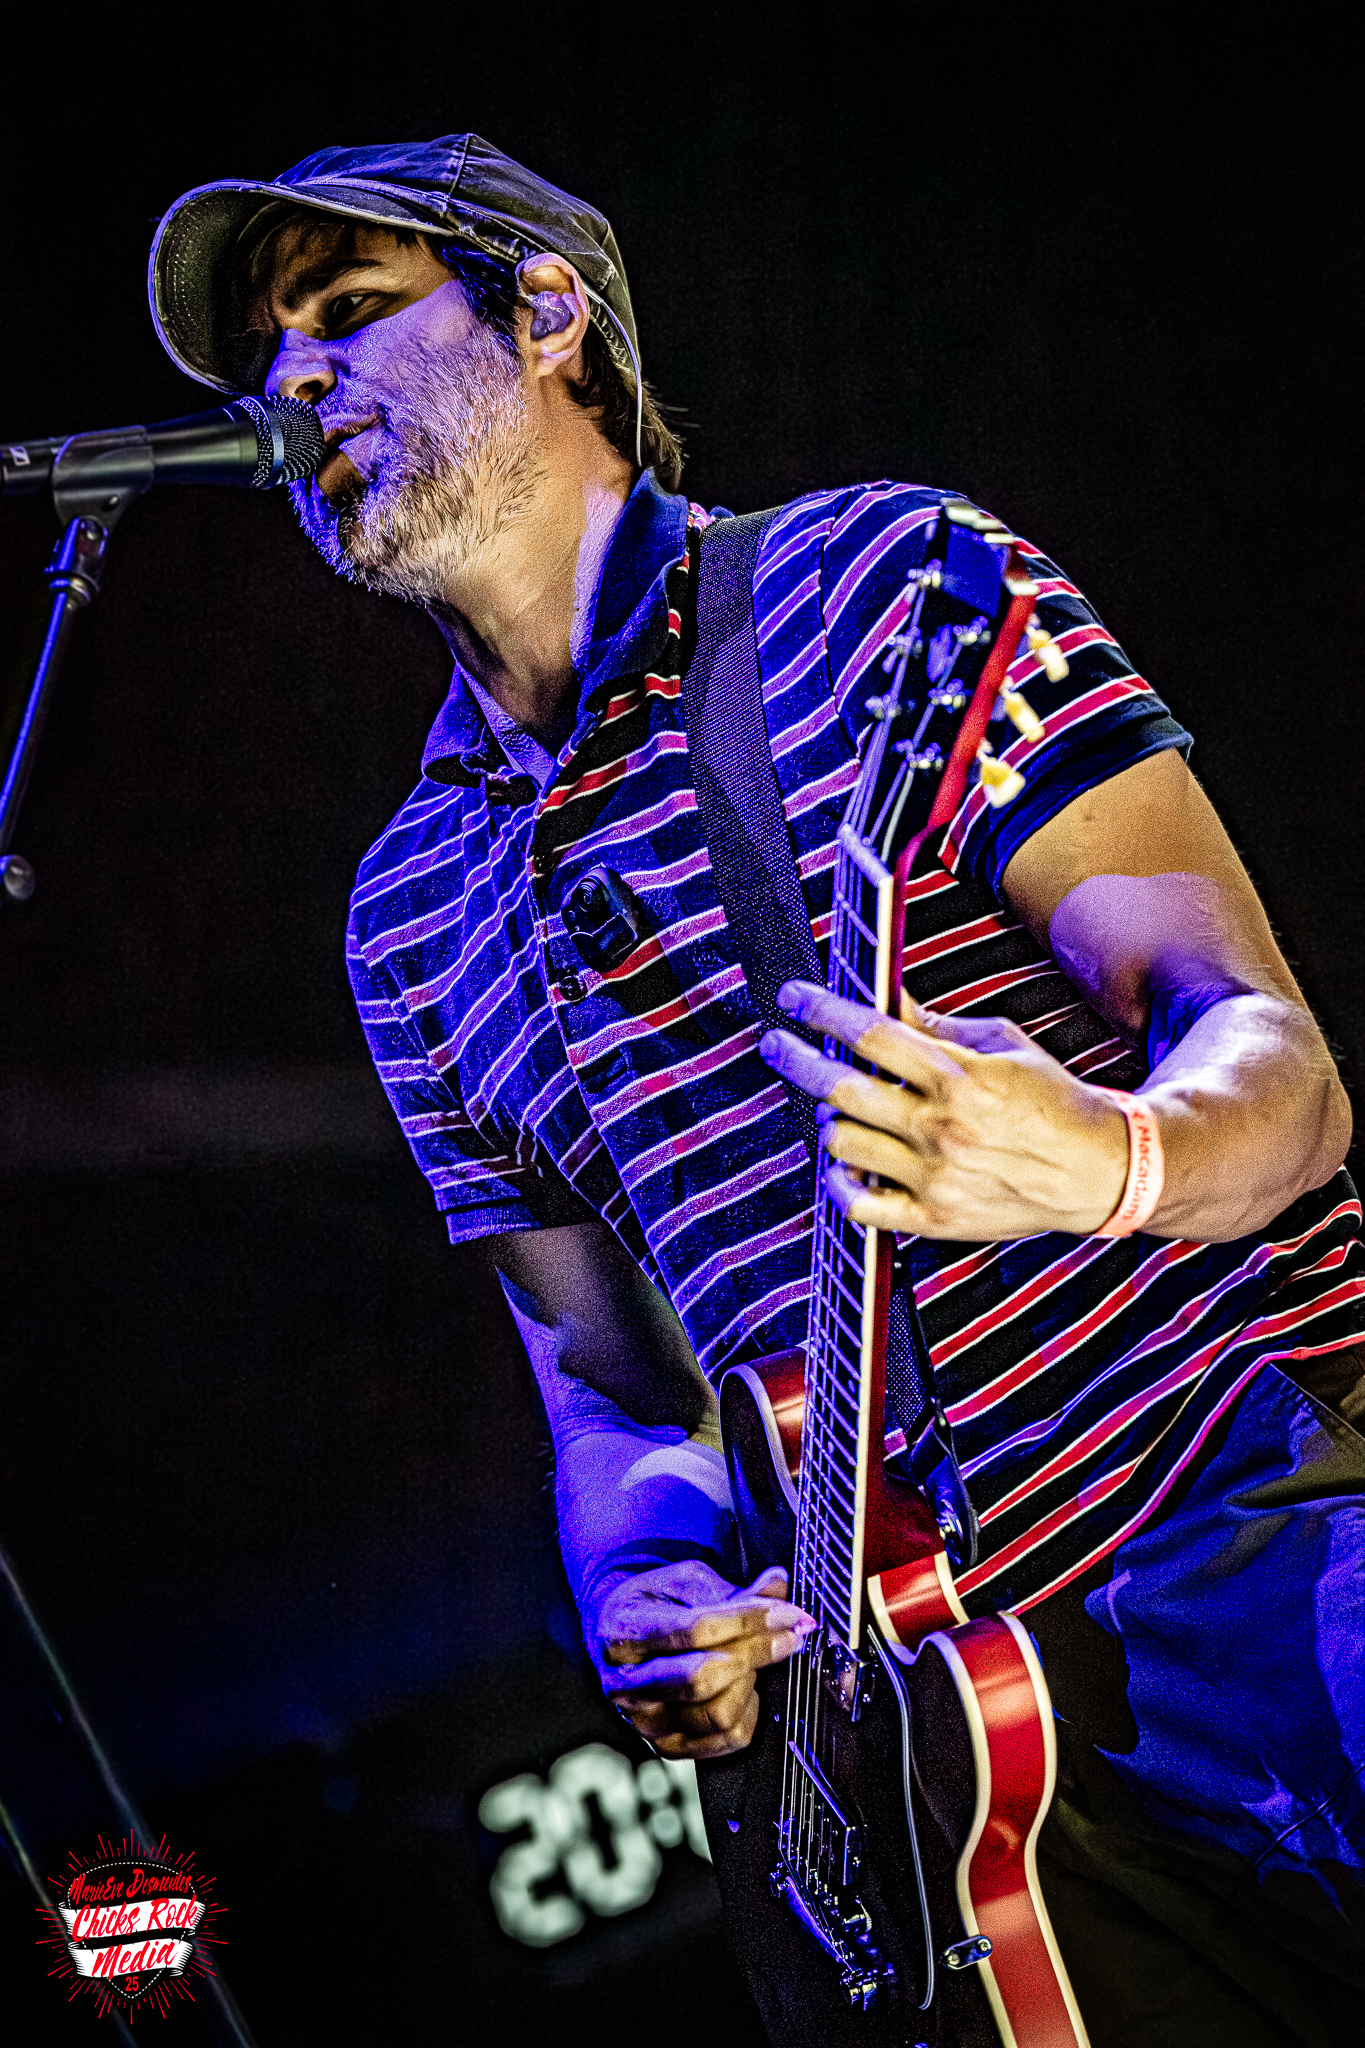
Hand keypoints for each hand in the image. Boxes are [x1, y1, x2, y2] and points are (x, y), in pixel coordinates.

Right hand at [599, 1561, 815, 1758]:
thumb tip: (778, 1584)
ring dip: (751, 1682)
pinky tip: (745, 1687)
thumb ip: (731, 1589)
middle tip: (787, 1635)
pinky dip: (749, 1712)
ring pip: (718, 1713)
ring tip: (755, 1659)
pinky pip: (726, 1739)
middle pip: (703, 1677)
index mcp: (625, 1631)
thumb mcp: (685, 1582)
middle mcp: (626, 1683)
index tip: (788, 1614)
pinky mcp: (666, 1745)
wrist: (620, 1636)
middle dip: (755, 1653)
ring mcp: (644, 1720)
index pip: (694, 1630)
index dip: (748, 1621)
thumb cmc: (654, 1604)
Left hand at [760, 980, 1131, 1240]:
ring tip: (843, 1109)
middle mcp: (941, 1127)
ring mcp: (934, 1177)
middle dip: (797, 1060)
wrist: (1101, 1170)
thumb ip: (940, 1027)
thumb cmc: (1055, 1103)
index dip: (823, 1013)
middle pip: (842, 1088)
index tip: (794, 1001)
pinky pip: (860, 1205)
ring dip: (833, 1120)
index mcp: (960, 1077)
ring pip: (844, 1143)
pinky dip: (841, 1182)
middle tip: (777, 1046)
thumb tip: (890, 1002)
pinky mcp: (936, 1218)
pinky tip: (847, 1165)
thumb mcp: (1004, 1046)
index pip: (872, 1035)